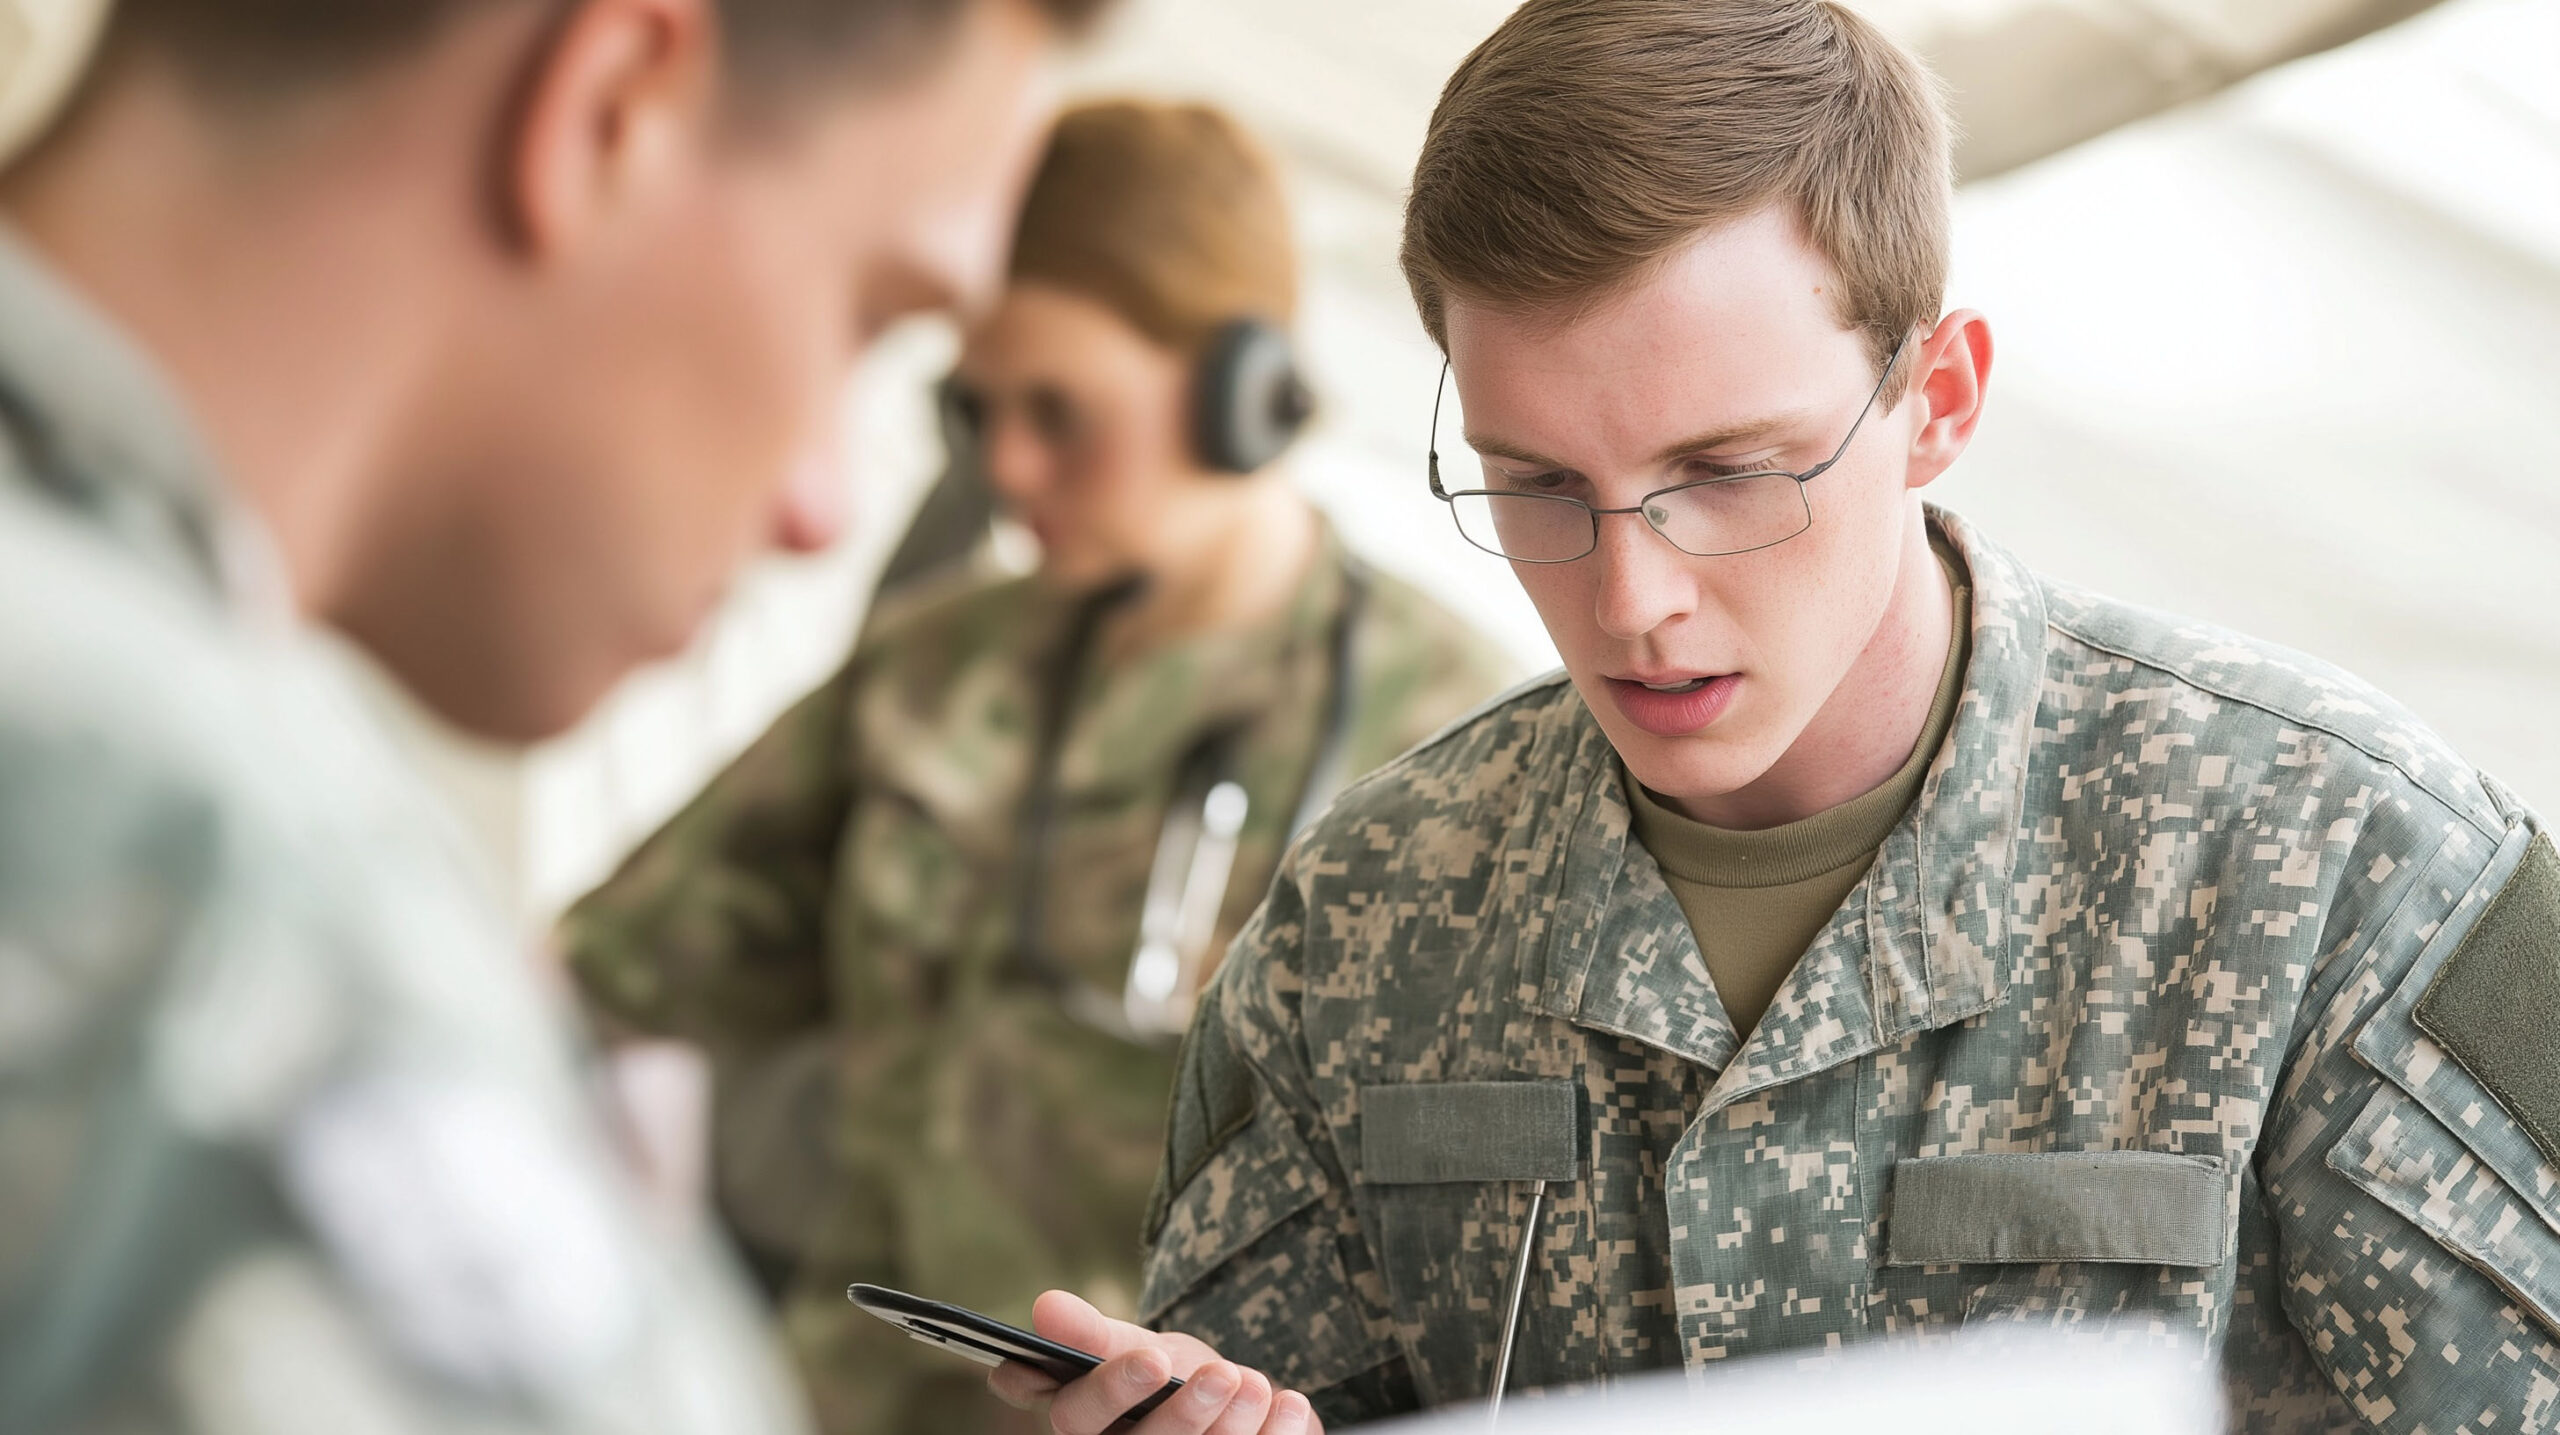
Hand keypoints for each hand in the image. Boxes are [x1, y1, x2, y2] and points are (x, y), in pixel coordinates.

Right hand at [988, 1290, 1322, 1434]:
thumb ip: (1094, 1333)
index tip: (1151, 1358)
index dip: (1104, 1390)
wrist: (1227, 1401)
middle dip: (1184, 1413)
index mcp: (1082, 1421)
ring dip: (1230, 1426)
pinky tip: (1290, 1405)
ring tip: (1254, 1383)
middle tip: (1222, 1372)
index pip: (1074, 1415)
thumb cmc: (1164, 1373)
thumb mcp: (1131, 1345)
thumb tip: (1045, 1306)